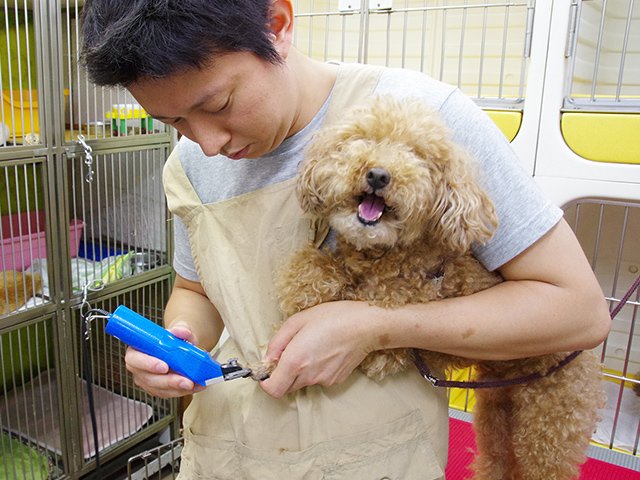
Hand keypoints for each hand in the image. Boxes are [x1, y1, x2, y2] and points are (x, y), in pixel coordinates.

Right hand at [124, 322, 206, 397]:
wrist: (181, 346)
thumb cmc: (175, 338)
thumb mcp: (180, 329)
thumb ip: (181, 329)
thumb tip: (181, 332)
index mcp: (136, 349)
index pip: (135, 359)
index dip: (147, 364)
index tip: (164, 367)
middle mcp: (138, 367)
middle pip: (148, 378)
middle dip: (169, 381)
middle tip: (186, 381)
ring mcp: (146, 380)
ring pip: (158, 389)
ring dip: (177, 389)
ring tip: (194, 384)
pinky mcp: (156, 389)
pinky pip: (167, 393)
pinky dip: (182, 391)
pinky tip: (195, 387)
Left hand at [259, 301, 380, 397]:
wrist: (366, 325)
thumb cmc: (334, 317)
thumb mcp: (298, 320)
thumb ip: (278, 342)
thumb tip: (267, 358)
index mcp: (296, 360)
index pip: (273, 389)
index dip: (265, 383)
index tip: (266, 371)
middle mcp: (309, 375)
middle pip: (286, 387)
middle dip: (282, 374)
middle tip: (289, 354)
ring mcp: (323, 380)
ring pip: (302, 382)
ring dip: (300, 371)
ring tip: (311, 347)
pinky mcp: (335, 380)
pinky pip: (318, 379)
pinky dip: (315, 369)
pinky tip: (324, 351)